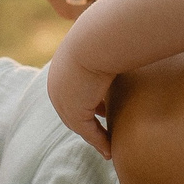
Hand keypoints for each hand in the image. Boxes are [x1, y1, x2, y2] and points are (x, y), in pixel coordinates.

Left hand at [44, 43, 115, 157]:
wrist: (98, 38)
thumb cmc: (107, 33)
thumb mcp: (105, 40)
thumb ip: (109, 45)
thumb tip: (125, 39)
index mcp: (61, 66)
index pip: (74, 90)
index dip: (88, 101)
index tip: (104, 110)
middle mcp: (57, 85)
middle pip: (73, 110)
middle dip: (88, 122)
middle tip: (105, 132)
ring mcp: (63, 100)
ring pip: (80, 124)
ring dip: (94, 136)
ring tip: (109, 146)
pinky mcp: (74, 113)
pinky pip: (88, 132)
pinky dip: (100, 142)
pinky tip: (110, 150)